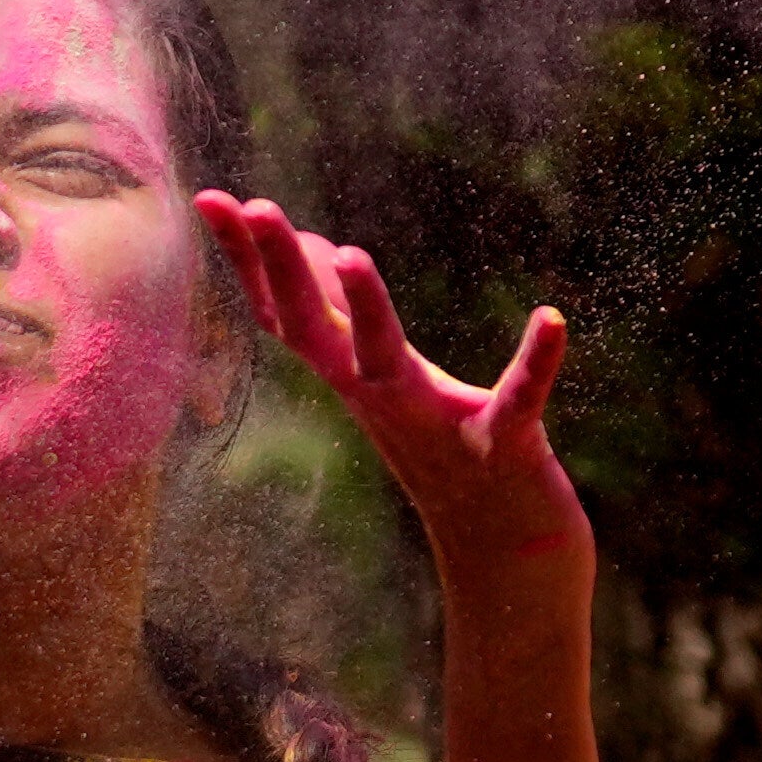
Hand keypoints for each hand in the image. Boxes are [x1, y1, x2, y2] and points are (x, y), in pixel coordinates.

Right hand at [195, 194, 583, 576]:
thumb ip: (352, 323)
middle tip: (255, 206)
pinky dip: (535, 364)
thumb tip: (316, 248)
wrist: (506, 563)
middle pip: (315, 331)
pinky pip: (516, 403)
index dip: (245, 259)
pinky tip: (552, 320)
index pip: (284, 314)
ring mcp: (438, 428)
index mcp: (355, 380)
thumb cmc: (450, 459)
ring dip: (366, 311)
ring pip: (386, 364)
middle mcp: (381, 401)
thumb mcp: (391, 383)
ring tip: (353, 254)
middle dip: (282, 269)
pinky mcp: (503, 450)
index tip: (209, 198)